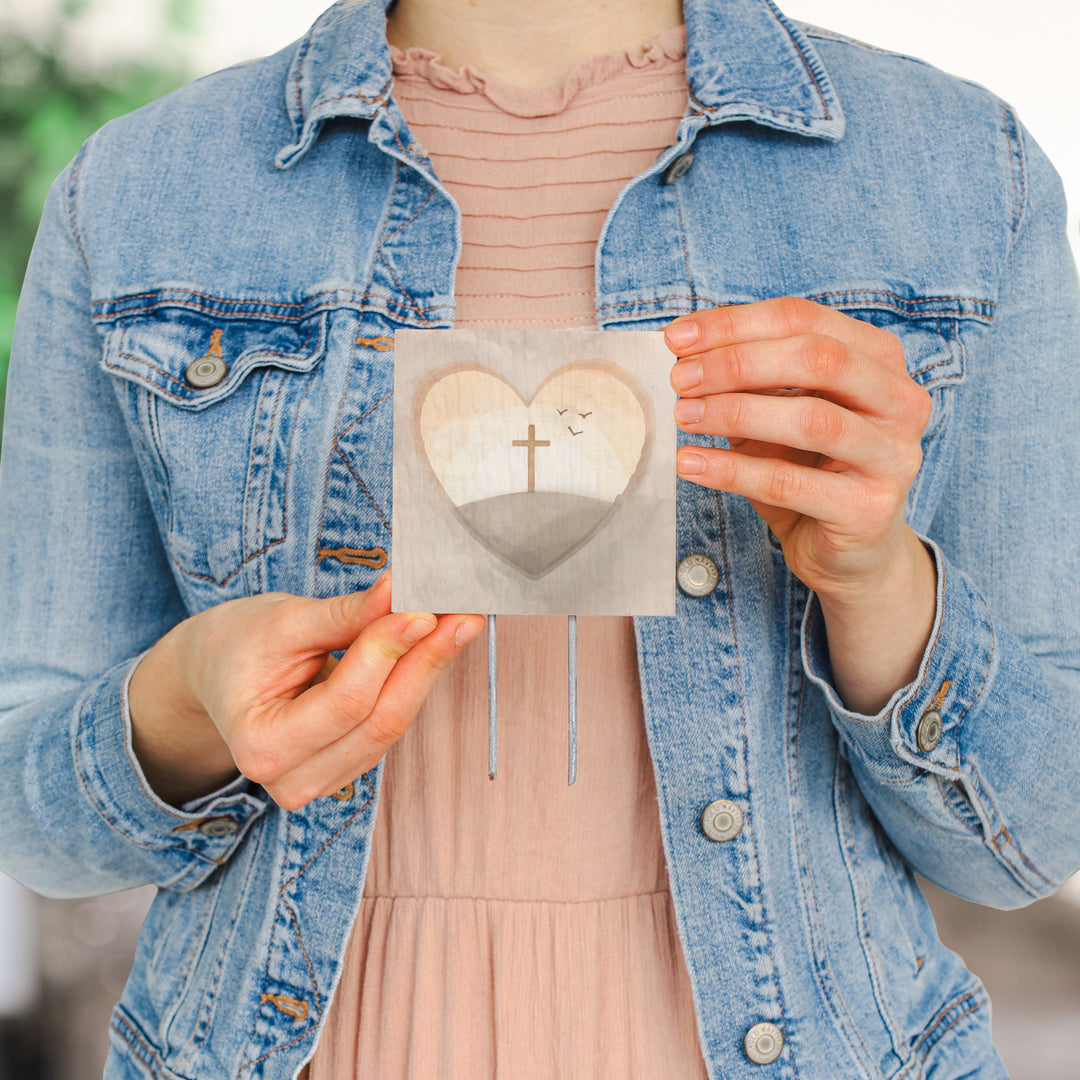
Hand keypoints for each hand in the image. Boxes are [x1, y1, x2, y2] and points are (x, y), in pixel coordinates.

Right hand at [129, 573, 484, 809]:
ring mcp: (323, 779)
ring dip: (429, 670)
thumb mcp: (283, 621)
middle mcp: (292, 779)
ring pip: (394, 724)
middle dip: (425, 662)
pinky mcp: (347, 765)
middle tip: (461, 612)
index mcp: (262, 746)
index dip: (389, 651)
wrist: (215, 672)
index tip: (421, 606)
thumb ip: (345, 615)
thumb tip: (403, 594)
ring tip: (457, 621)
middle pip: (381, 722)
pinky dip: (414, 681)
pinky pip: (391, 723)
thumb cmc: (238, 644)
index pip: (346, 701)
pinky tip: (435, 645)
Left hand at [665, 297, 935, 712]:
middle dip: (738, 363)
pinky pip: (791, 483)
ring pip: (811, 420)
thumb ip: (750, 377)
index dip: (736, 324)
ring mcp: (893, 457)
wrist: (849, 552)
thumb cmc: (809, 469)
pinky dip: (733, 470)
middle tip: (681, 379)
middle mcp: (900, 401)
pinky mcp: (870, 510)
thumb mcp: (778, 411)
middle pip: (818, 359)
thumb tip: (687, 350)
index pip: (805, 319)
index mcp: (879, 359)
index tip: (678, 338)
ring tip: (683, 416)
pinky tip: (692, 462)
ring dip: (736, 413)